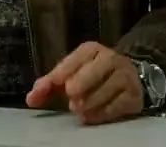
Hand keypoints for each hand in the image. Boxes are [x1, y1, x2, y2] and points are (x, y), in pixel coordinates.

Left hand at [27, 42, 143, 124]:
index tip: (55, 82)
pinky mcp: (134, 95)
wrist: (128, 79)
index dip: (65, 70)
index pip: (76, 58)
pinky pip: (119, 104)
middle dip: (82, 83)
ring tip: (79, 110)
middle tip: (70, 97)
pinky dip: (104, 112)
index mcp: (91, 50)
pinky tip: (92, 116)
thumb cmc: (91, 76)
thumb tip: (31, 99)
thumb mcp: (70, 75)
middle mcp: (111, 58)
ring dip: (91, 101)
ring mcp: (125, 76)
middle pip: (96, 69)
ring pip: (108, 88)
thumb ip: (49, 85)